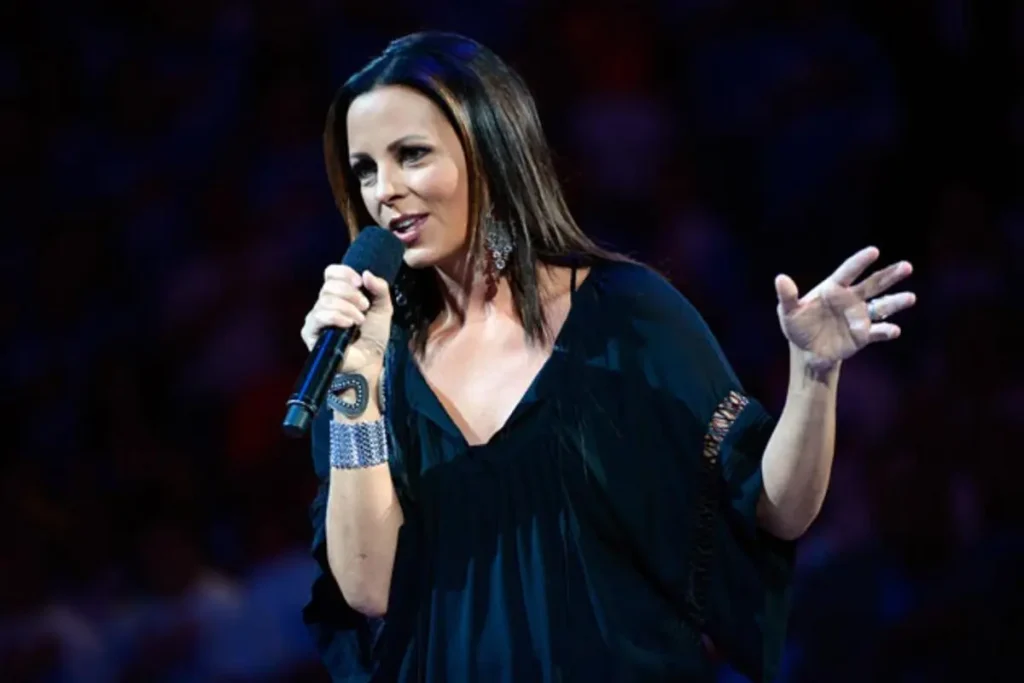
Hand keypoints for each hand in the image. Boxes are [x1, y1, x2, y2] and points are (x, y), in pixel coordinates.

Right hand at [300, 264, 393, 375]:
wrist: (370, 360)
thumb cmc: (374, 334)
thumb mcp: (383, 307)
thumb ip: (380, 288)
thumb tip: (366, 273)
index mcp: (339, 293)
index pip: (331, 273)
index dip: (345, 273)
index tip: (360, 283)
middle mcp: (324, 302)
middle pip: (329, 285)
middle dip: (351, 294)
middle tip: (365, 307)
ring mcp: (316, 317)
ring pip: (326, 301)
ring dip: (347, 308)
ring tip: (360, 320)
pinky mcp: (311, 332)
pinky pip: (319, 317)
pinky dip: (336, 317)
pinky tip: (348, 324)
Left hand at [775, 246, 916, 369]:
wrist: (807, 351)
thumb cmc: (797, 326)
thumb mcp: (788, 312)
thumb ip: (787, 296)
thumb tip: (780, 278)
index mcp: (833, 289)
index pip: (849, 272)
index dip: (860, 261)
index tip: (874, 251)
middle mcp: (851, 299)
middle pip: (873, 284)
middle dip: (890, 275)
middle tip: (907, 266)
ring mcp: (860, 316)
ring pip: (882, 306)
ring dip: (896, 302)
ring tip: (910, 298)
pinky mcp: (864, 334)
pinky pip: (878, 331)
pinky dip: (886, 331)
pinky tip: (893, 330)